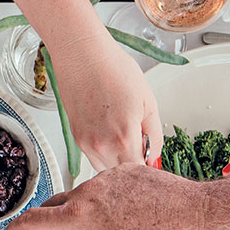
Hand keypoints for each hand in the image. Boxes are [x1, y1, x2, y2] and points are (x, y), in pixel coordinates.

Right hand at [4, 164, 207, 229]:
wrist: (197, 219)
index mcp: (77, 219)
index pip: (30, 221)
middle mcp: (87, 193)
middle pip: (52, 207)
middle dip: (46, 224)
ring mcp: (107, 179)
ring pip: (81, 195)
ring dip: (79, 213)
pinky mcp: (127, 171)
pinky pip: (105, 186)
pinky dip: (105, 202)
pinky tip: (121, 219)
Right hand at [49, 35, 163, 170]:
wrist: (83, 57)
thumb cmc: (114, 71)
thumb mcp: (149, 103)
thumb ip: (154, 135)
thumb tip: (153, 155)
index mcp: (125, 138)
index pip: (140, 170)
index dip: (148, 167)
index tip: (151, 159)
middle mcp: (102, 146)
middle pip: (122, 173)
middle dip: (133, 165)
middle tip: (141, 149)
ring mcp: (86, 144)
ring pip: (105, 168)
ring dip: (117, 161)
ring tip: (124, 140)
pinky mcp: (76, 138)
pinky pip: (92, 156)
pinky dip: (104, 152)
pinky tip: (109, 133)